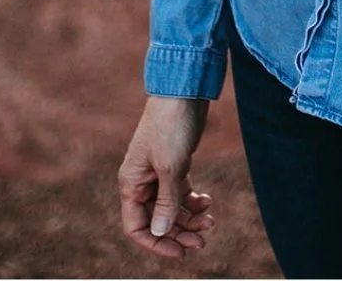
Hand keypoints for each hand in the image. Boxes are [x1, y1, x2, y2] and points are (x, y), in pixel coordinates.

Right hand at [117, 95, 214, 260]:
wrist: (184, 89)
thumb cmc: (171, 125)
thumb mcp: (170, 167)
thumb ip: (166, 202)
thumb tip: (160, 232)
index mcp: (131, 183)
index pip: (136, 226)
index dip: (156, 243)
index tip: (180, 252)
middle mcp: (142, 181)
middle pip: (157, 220)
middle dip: (178, 233)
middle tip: (203, 241)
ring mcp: (158, 173)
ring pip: (171, 208)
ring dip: (189, 218)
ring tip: (210, 221)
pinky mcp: (175, 164)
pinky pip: (180, 192)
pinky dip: (192, 201)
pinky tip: (206, 201)